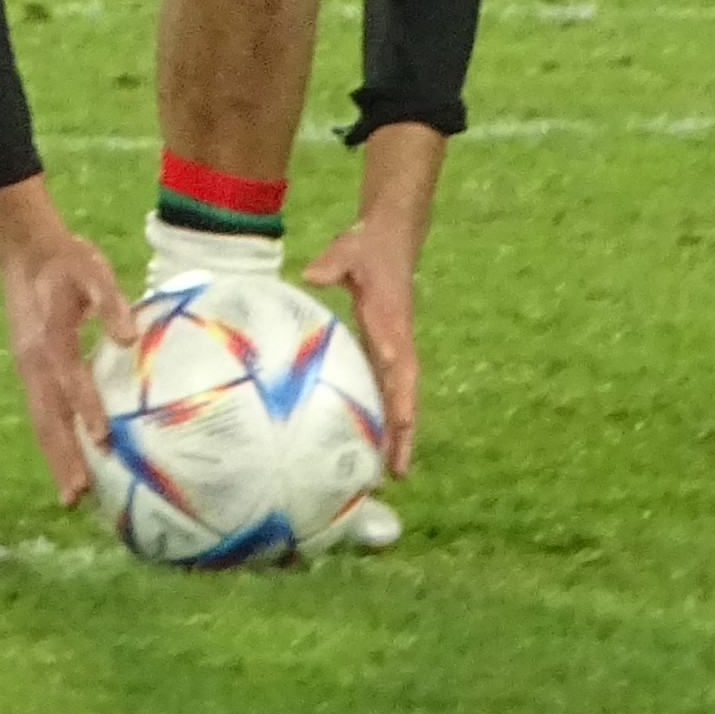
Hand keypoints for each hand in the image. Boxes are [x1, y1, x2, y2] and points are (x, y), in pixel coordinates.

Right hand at [0, 179, 133, 502]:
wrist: (24, 250)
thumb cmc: (65, 260)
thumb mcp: (89, 267)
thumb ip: (108, 300)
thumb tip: (128, 337)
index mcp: (48, 334)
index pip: (67, 375)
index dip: (83, 406)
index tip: (102, 440)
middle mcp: (33, 359)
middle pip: (46, 412)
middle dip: (61, 453)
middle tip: (78, 493)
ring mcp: (28, 368)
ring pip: (41, 418)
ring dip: (55, 456)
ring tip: (72, 495)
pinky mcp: (31, 370)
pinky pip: (41, 411)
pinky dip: (53, 440)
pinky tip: (69, 465)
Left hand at [301, 121, 443, 476]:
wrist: (389, 239)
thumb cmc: (366, 246)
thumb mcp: (349, 248)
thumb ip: (332, 262)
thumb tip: (310, 274)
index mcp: (389, 319)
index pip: (395, 356)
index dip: (394, 383)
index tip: (396, 415)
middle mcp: (397, 340)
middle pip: (404, 392)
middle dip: (403, 430)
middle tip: (397, 471)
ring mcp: (394, 347)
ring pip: (399, 397)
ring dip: (397, 433)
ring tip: (390, 474)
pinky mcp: (385, 349)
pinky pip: (387, 389)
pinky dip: (385, 416)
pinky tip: (373, 442)